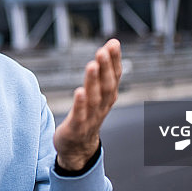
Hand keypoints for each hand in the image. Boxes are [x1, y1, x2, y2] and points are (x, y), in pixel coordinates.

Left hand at [53, 39, 121, 170]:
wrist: (77, 148)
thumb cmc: (86, 114)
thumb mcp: (97, 92)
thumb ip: (103, 71)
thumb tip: (110, 45)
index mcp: (108, 97)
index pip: (114, 77)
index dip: (115, 60)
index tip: (114, 43)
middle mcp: (102, 107)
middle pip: (107, 86)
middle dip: (106, 68)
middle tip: (103, 50)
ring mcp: (90, 118)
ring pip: (94, 99)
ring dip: (94, 82)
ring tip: (92, 64)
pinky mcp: (76, 128)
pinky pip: (80, 116)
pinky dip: (81, 104)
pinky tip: (79, 91)